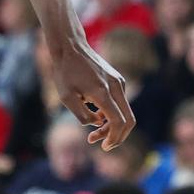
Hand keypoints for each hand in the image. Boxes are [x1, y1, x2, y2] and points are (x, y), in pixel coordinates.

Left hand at [47, 36, 133, 150]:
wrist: (70, 47)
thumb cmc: (64, 72)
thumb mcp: (66, 97)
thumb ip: (82, 115)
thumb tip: (96, 123)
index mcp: (102, 92)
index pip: (118, 121)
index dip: (114, 138)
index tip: (104, 147)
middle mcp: (115, 86)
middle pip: (129, 120)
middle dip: (117, 136)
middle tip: (102, 144)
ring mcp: (118, 82)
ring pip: (125, 112)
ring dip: (112, 126)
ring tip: (93, 133)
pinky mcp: (117, 80)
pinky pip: (120, 103)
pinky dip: (111, 114)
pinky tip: (96, 116)